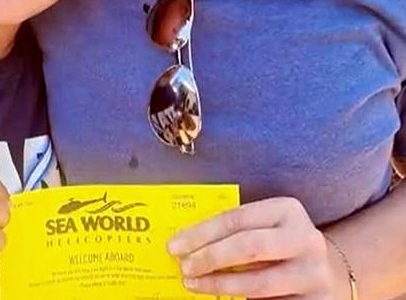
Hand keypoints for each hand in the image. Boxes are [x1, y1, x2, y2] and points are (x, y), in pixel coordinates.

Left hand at [168, 197, 348, 298]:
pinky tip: (222, 298)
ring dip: (221, 286)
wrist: (328, 271)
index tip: (174, 245)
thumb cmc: (280, 243)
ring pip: (260, 283)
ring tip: (195, 284)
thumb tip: (186, 241)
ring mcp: (315, 273)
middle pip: (248, 246)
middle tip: (184, 267)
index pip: (236, 218)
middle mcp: (305, 238)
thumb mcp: (264, 227)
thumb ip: (235, 230)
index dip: (201, 232)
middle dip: (210, 258)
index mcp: (287, 210)